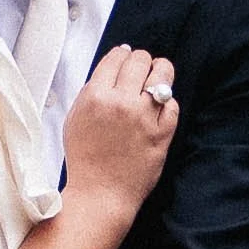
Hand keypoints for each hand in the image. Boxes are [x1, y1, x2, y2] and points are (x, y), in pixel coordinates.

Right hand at [61, 44, 177, 223]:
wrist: (100, 194)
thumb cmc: (85, 160)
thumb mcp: (75, 120)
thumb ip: (91, 93)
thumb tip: (111, 70)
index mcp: (95, 97)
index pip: (116, 57)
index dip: (122, 54)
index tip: (126, 56)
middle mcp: (121, 102)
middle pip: (140, 60)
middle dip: (141, 61)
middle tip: (141, 68)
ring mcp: (144, 117)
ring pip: (162, 74)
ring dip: (160, 72)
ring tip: (158, 77)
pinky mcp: (163, 132)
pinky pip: (173, 104)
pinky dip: (167, 104)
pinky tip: (159, 109)